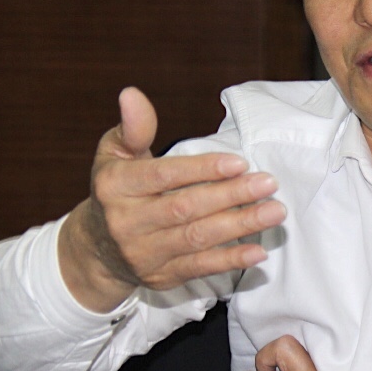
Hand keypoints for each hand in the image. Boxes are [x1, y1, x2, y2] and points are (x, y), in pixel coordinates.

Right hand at [57, 86, 287, 313]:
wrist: (98, 249)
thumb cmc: (116, 191)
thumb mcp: (115, 154)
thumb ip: (133, 128)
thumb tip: (132, 94)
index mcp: (115, 185)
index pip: (163, 176)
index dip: (202, 169)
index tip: (239, 162)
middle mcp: (126, 222)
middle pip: (185, 208)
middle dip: (231, 196)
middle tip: (268, 184)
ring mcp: (144, 253)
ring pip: (197, 238)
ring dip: (239, 226)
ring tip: (274, 213)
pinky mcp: (161, 276)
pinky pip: (200, 268)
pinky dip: (230, 260)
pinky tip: (257, 251)